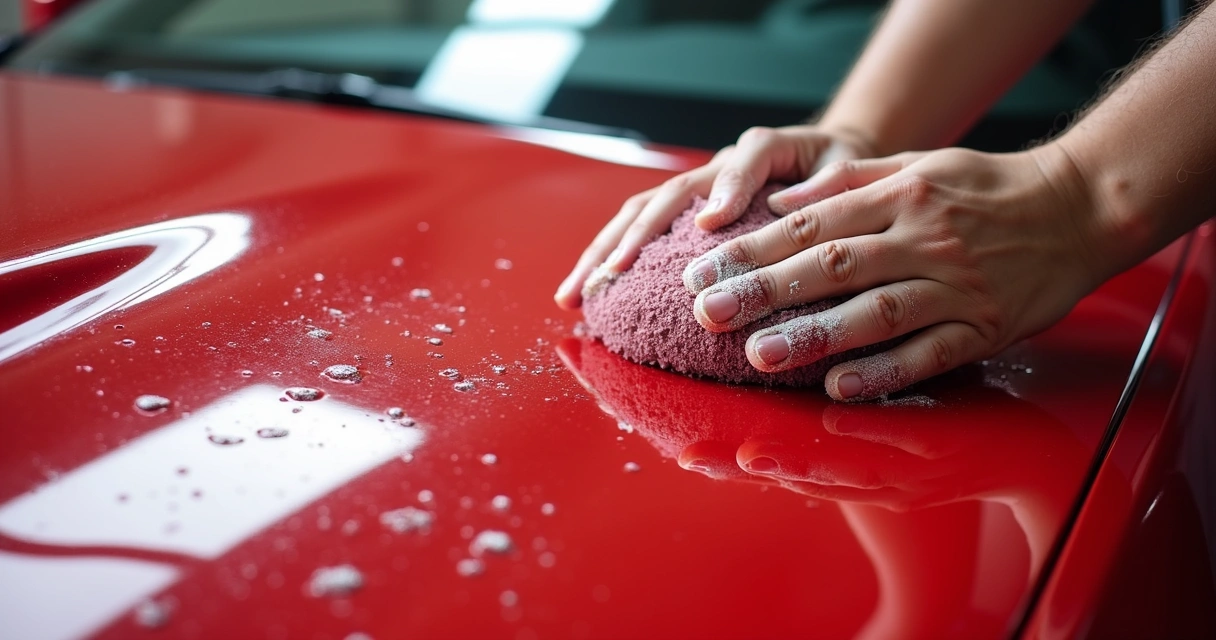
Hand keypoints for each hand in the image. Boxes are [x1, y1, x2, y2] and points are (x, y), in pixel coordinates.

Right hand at [554, 125, 875, 308]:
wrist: (824, 156)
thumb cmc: (836, 169)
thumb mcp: (847, 167)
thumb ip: (828, 183)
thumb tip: (786, 207)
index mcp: (763, 150)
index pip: (744, 161)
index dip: (726, 189)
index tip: (712, 225)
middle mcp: (718, 166)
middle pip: (666, 195)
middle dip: (632, 237)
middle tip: (608, 277)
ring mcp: (695, 189)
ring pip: (637, 214)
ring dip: (601, 254)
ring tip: (572, 296)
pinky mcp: (682, 210)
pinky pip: (638, 229)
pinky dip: (608, 260)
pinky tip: (587, 294)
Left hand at [682, 143, 1111, 400]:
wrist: (1078, 208)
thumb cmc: (986, 187)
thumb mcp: (917, 165)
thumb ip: (847, 183)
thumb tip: (778, 204)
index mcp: (900, 196)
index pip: (811, 225)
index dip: (753, 249)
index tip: (703, 270)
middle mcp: (923, 239)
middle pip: (832, 267)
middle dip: (764, 291)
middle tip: (709, 313)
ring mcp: (956, 287)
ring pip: (876, 314)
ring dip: (814, 336)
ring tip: (758, 354)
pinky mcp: (984, 328)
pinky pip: (928, 355)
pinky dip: (883, 373)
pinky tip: (838, 388)